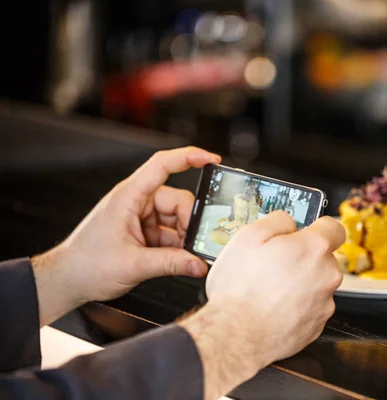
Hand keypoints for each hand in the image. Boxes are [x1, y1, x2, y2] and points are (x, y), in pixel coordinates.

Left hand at [32, 146, 219, 325]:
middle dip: (190, 222)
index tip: (212, 159)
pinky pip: (170, 232)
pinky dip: (177, 246)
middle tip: (195, 245)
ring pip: (177, 218)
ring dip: (184, 238)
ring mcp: (141, 216)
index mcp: (129, 196)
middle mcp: (136, 201)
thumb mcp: (134, 265)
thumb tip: (198, 263)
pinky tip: (179, 260)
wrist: (68, 279)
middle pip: (177, 200)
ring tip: (184, 257)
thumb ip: (171, 263)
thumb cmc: (86, 265)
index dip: (189, 157)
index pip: (162, 165)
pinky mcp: (143, 230)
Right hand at [179, 211, 344, 399]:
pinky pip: (310, 308)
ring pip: (316, 284)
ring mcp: (324, 303)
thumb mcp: (248, 236)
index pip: (334, 227)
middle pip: (323, 258)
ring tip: (269, 289)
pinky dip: (296, 306)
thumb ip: (277, 220)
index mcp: (314, 248)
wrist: (236, 336)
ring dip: (299, 283)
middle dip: (302, 258)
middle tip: (273, 264)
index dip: (318, 227)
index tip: (304, 232)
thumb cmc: (240, 289)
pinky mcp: (316, 326)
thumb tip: (288, 221)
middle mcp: (326, 275)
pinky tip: (273, 307)